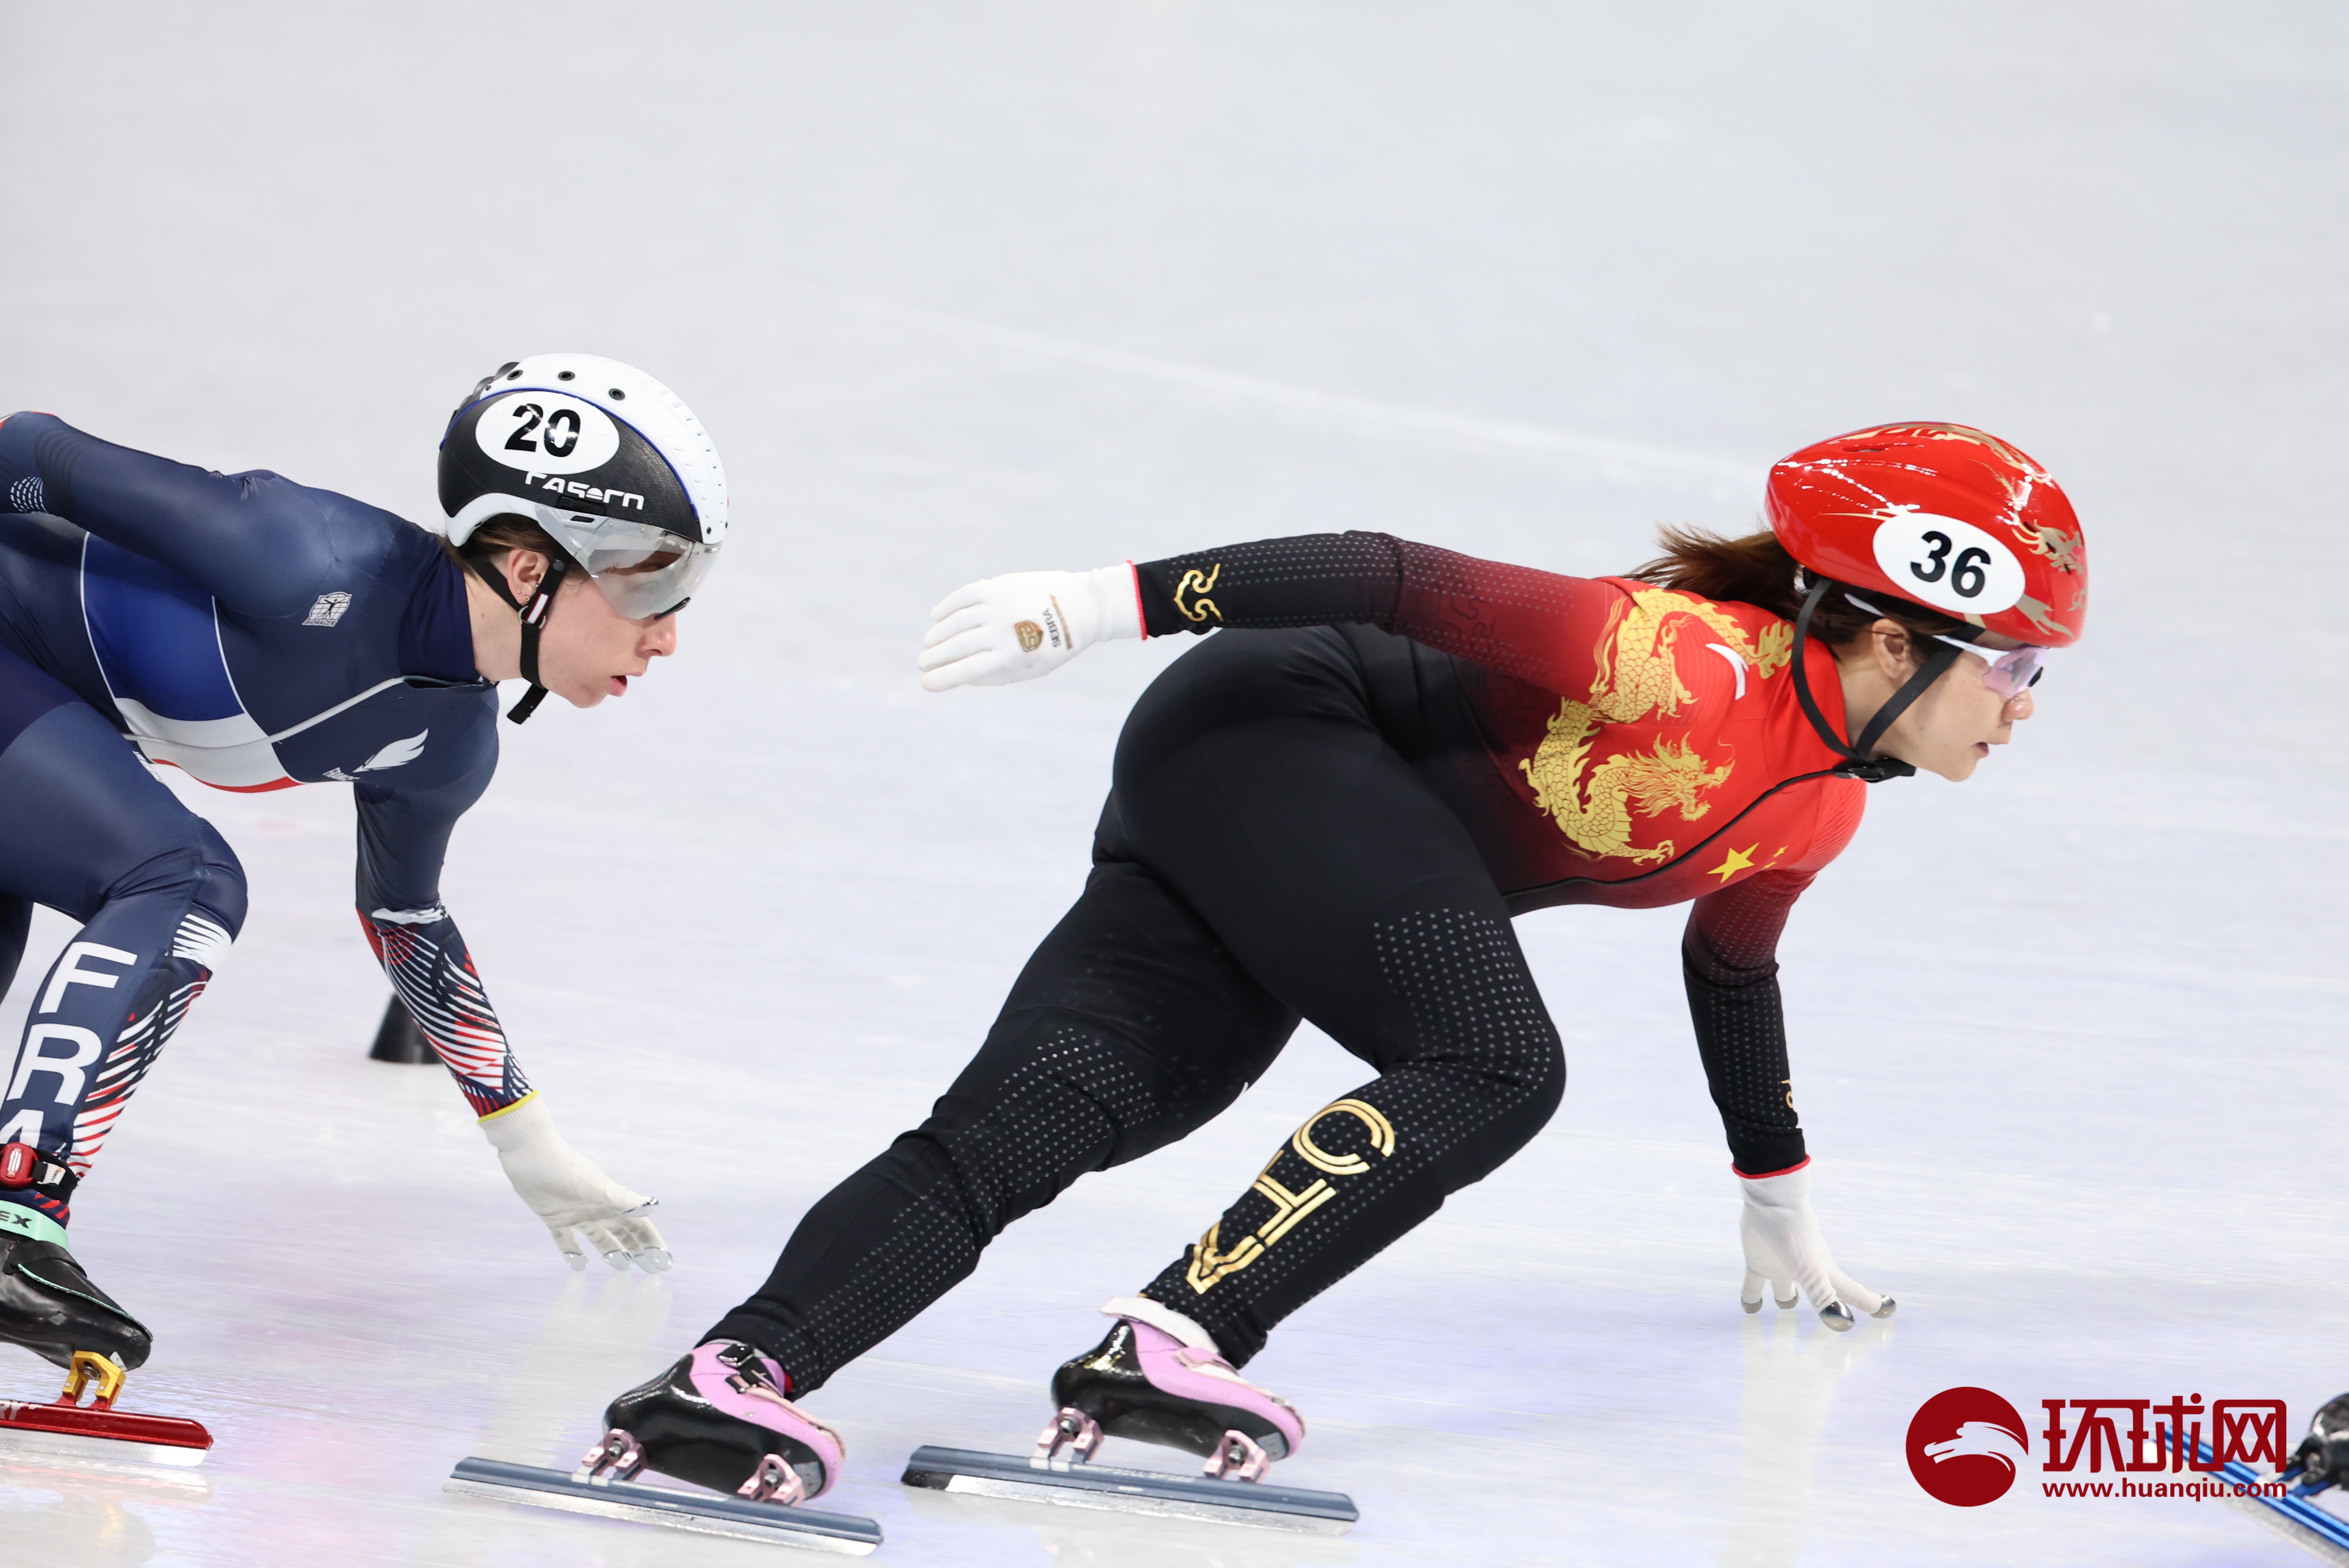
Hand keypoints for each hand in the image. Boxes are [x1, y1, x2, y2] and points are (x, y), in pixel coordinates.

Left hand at [479, 1094, 670, 1273]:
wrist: (531, 1153)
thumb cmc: (566, 1169)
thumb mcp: (597, 1187)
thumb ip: (624, 1199)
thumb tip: (653, 1207)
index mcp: (612, 1202)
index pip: (639, 1226)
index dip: (653, 1243)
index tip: (664, 1263)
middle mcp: (598, 1209)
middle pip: (624, 1234)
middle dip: (639, 1250)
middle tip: (650, 1271)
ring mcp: (577, 1214)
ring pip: (600, 1238)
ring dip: (612, 1252)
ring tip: (622, 1269)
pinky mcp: (554, 1218)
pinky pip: (566, 1241)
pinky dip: (574, 1254)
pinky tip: (579, 1266)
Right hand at [917, 564, 1142, 690]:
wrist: (1081, 606)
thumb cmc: (1055, 645)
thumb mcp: (1033, 669)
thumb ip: (997, 676)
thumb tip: (962, 678)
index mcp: (1014, 655)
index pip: (968, 670)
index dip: (943, 678)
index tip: (926, 683)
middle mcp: (1004, 629)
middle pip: (957, 646)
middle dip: (934, 657)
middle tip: (922, 663)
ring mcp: (1000, 604)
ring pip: (956, 620)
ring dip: (937, 634)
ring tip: (929, 643)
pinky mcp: (999, 585)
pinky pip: (964, 595)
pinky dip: (946, 606)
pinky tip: (936, 616)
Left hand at [1737, 1161, 1892, 1329]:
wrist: (1770, 1201)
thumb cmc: (1795, 1234)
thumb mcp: (1811, 1270)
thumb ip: (1825, 1296)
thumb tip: (1844, 1322)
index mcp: (1824, 1272)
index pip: (1851, 1292)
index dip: (1868, 1303)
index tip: (1886, 1311)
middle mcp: (1805, 1271)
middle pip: (1822, 1293)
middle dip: (1830, 1304)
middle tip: (1838, 1316)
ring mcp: (1781, 1266)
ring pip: (1785, 1291)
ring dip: (1785, 1301)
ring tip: (1784, 1307)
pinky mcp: (1758, 1261)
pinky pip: (1753, 1286)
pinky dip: (1751, 1298)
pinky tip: (1749, 1308)